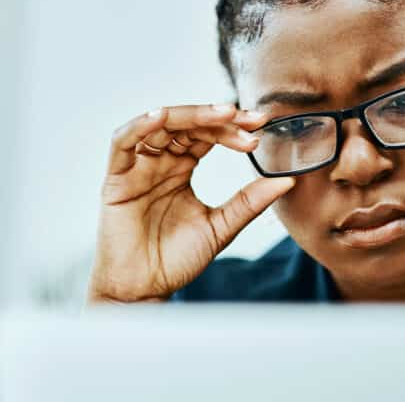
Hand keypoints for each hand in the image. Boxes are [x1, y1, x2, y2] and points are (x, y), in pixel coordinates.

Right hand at [87, 104, 294, 302]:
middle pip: (188, 125)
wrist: (144, 291)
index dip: (233, 127)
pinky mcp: (116, 180)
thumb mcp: (221, 227)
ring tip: (221, 114)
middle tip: (249, 119)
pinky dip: (139, 126)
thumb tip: (288, 180)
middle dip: (219, 118)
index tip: (262, 125)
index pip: (208, 135)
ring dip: (190, 115)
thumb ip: (249, 202)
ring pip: (159, 125)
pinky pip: (122, 143)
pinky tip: (161, 117)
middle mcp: (159, 162)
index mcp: (181, 168)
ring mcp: (137, 168)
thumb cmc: (175, 260)